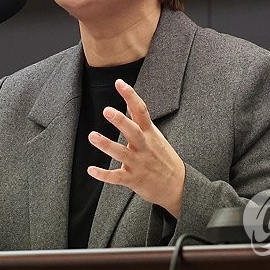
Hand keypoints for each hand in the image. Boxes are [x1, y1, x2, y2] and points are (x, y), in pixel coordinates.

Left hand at [86, 79, 185, 217]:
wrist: (178, 186)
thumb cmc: (164, 158)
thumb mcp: (156, 136)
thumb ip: (141, 120)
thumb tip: (129, 102)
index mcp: (150, 134)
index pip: (141, 111)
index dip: (130, 96)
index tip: (119, 83)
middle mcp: (144, 146)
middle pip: (132, 131)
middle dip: (120, 121)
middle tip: (107, 110)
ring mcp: (139, 163)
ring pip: (121, 153)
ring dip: (107, 144)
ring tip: (92, 136)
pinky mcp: (133, 179)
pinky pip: (116, 177)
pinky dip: (103, 174)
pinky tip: (90, 169)